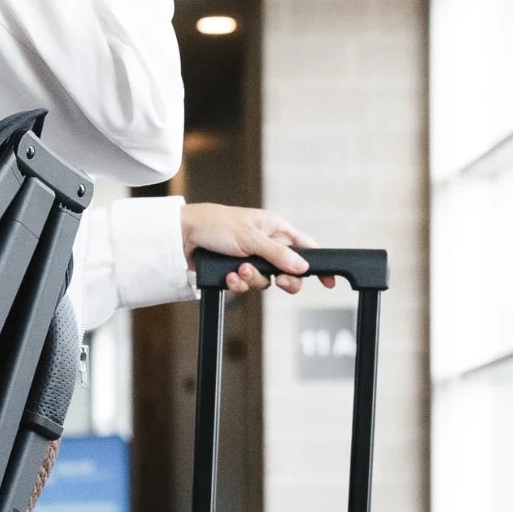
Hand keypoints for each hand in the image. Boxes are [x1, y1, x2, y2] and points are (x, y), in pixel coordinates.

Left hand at [180, 204, 334, 294]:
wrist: (183, 237)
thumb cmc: (217, 225)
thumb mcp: (251, 238)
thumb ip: (278, 254)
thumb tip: (302, 267)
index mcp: (277, 229)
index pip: (306, 247)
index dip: (318, 265)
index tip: (329, 282)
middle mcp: (267, 244)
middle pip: (289, 272)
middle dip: (282, 280)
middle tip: (278, 281)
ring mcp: (252, 259)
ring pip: (265, 282)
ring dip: (252, 279)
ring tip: (239, 269)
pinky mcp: (236, 271)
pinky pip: (246, 286)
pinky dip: (238, 283)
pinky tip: (229, 275)